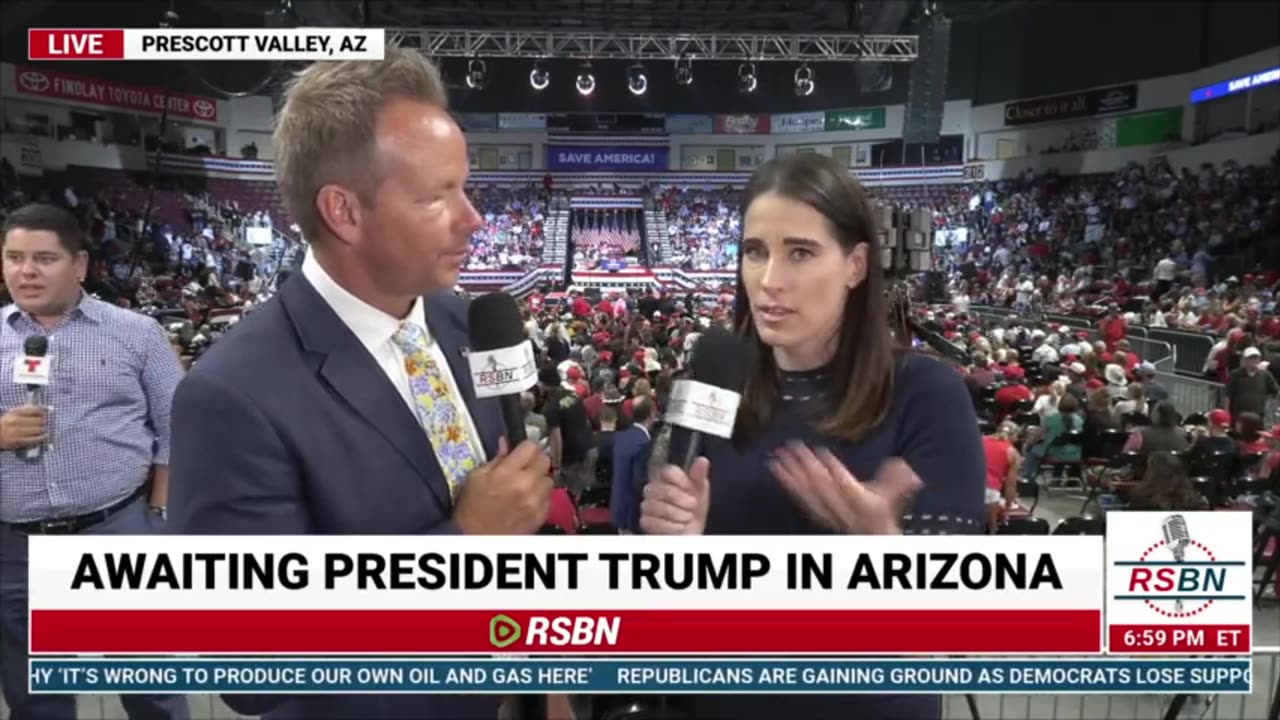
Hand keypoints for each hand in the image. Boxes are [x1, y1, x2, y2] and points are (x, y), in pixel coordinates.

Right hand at [0, 404, 46, 450]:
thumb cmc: (8, 423)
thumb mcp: (15, 413)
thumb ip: (28, 410)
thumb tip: (46, 408)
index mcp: (15, 412)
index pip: (35, 410)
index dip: (44, 411)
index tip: (47, 413)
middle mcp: (15, 421)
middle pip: (38, 421)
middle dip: (45, 422)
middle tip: (47, 423)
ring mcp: (16, 432)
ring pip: (37, 430)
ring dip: (44, 430)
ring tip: (46, 429)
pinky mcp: (17, 441)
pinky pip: (33, 439)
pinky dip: (41, 438)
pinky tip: (45, 436)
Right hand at [454, 437, 551, 534]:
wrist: (475, 537)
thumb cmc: (471, 507)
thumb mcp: (476, 477)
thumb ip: (495, 459)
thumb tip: (505, 443)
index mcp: (507, 472)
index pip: (531, 447)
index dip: (526, 447)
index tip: (522, 451)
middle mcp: (525, 485)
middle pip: (545, 461)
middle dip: (535, 461)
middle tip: (525, 466)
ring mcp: (535, 502)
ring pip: (549, 480)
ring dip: (539, 479)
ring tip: (526, 485)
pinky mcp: (540, 516)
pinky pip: (549, 498)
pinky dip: (541, 496)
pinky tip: (528, 500)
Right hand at [639, 458, 710, 534]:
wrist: (690, 534)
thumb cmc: (693, 511)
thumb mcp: (700, 493)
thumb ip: (699, 476)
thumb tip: (702, 460)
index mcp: (667, 478)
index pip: (667, 471)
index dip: (681, 480)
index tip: (691, 490)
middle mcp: (653, 489)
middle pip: (662, 488)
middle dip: (681, 499)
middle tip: (692, 506)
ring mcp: (647, 505)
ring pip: (657, 506)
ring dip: (677, 514)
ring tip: (687, 518)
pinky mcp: (645, 521)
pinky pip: (654, 522)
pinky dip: (671, 526)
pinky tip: (679, 527)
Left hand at [768, 442, 921, 534]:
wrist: (871, 536)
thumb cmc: (881, 512)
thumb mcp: (893, 496)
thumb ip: (897, 480)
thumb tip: (904, 466)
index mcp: (862, 504)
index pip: (846, 486)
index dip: (834, 469)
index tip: (822, 452)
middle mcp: (842, 511)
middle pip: (821, 486)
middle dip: (806, 465)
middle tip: (793, 446)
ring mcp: (827, 513)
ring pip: (807, 492)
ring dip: (791, 473)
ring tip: (777, 456)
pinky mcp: (815, 512)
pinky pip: (799, 498)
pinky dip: (787, 483)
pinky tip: (776, 469)